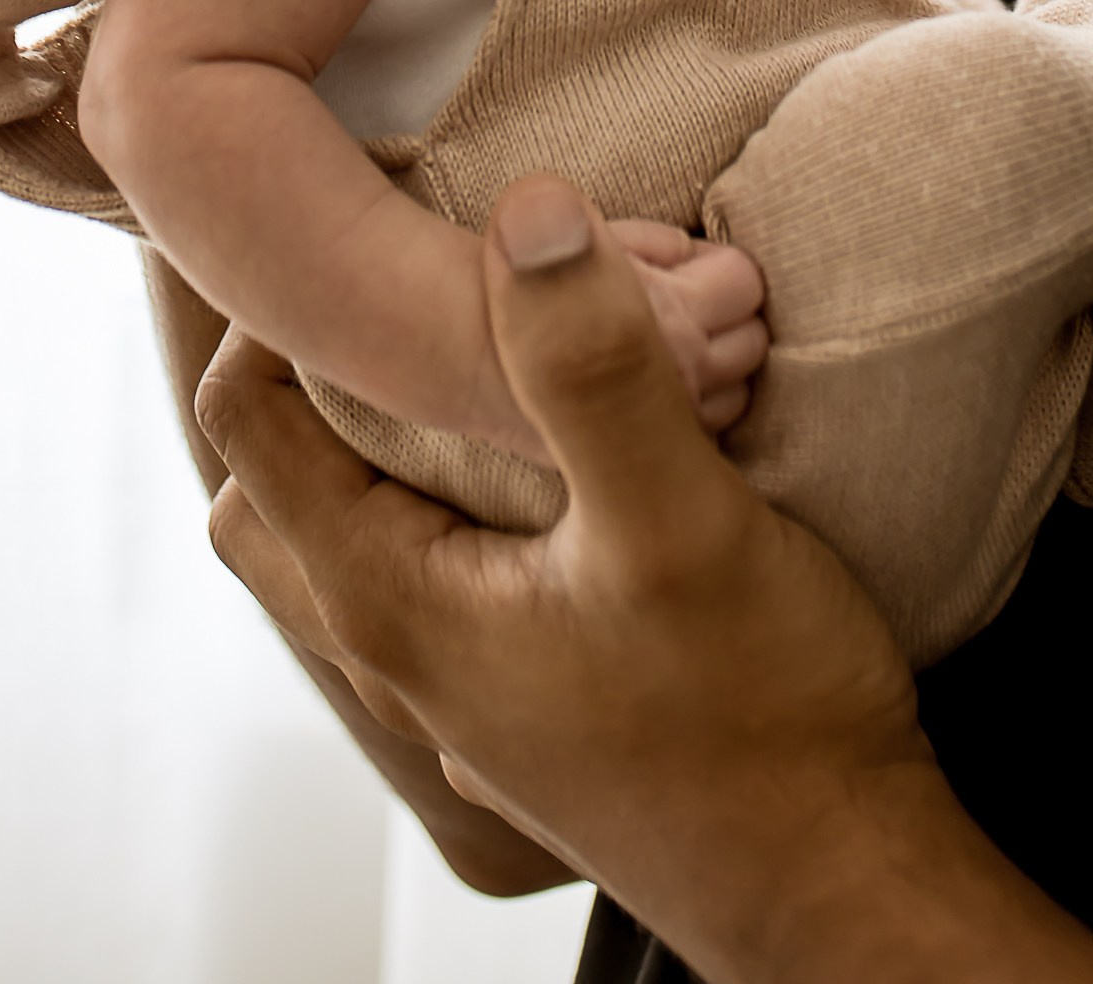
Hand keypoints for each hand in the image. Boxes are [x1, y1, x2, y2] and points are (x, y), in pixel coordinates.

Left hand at [199, 177, 1092, 982]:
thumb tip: (526, 206)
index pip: (249, 419)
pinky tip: (564, 462)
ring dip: (395, 438)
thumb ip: (594, 365)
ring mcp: (466, 692)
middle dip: (314, 373)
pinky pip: (448, 575)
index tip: (377, 218)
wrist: (843, 884)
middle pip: (277, 483)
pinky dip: (466, 499)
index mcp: (391, 602)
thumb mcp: (680, 519)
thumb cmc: (762, 722)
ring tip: (487, 353)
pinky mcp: (535, 703)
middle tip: (407, 279)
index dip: (284, 301)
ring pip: (364, 532)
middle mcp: (403, 656)